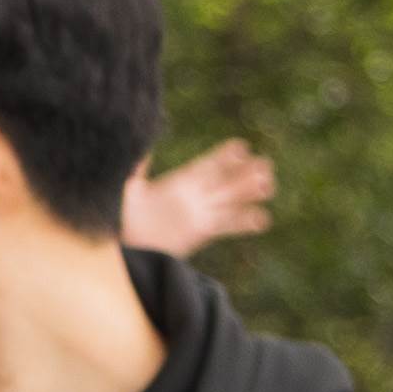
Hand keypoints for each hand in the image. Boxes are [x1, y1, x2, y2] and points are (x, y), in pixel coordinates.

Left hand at [120, 137, 277, 256]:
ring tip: (269, 185)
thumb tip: (137, 148)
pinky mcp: (201, 233)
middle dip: (245, 173)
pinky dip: (244, 223)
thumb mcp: (127, 189)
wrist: (126, 243)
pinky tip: (263, 219)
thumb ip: (136, 170)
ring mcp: (200, 214)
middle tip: (265, 164)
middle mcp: (194, 195)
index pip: (207, 164)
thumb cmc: (123, 214)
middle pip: (224, 180)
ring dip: (249, 194)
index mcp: (180, 180)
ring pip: (230, 201)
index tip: (241, 147)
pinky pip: (226, 226)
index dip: (224, 156)